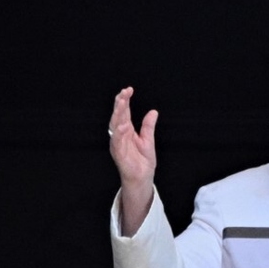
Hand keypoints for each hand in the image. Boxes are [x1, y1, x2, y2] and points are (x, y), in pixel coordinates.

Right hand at [108, 87, 157, 234]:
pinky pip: (117, 141)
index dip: (124, 101)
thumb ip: (148, 126)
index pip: (124, 112)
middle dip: (119, 104)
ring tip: (121, 103)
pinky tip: (121, 124)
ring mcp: (118, 143)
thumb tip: (153, 112)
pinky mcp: (118, 153)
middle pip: (117, 116)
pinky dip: (118, 132)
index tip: (128, 90)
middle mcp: (120, 135)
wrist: (142, 178)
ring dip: (117, 115)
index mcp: (126, 130)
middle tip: (123, 93)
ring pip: (115, 126)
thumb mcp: (148, 140)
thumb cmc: (142, 161)